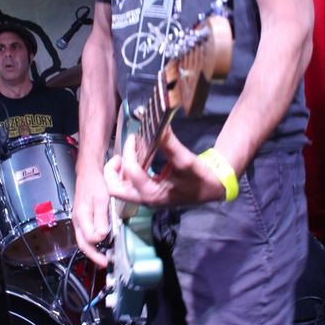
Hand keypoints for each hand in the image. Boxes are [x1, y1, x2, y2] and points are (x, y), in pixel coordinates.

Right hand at [72, 165, 110, 267]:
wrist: (89, 171)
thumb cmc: (94, 183)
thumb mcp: (101, 200)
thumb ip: (101, 218)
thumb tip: (101, 236)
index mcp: (81, 217)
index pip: (87, 240)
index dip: (98, 247)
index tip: (107, 254)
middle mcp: (78, 220)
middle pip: (82, 243)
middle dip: (92, 255)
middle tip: (103, 263)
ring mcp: (79, 218)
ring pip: (84, 238)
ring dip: (93, 249)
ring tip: (103, 256)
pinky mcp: (83, 215)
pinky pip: (86, 232)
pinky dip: (93, 239)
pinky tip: (101, 240)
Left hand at [103, 126, 225, 206]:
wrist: (212, 188)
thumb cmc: (200, 178)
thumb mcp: (186, 160)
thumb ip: (170, 144)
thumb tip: (159, 126)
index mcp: (153, 193)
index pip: (131, 172)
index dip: (129, 152)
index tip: (135, 138)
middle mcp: (146, 198)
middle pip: (115, 189)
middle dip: (112, 170)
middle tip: (121, 155)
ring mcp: (146, 197)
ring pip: (119, 189)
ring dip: (117, 173)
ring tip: (126, 156)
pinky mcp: (149, 193)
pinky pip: (128, 186)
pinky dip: (126, 173)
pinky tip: (137, 160)